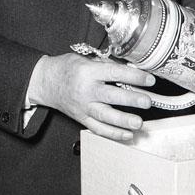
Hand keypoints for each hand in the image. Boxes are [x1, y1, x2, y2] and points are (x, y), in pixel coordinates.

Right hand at [27, 53, 154, 140]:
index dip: (134, 76)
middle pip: (111, 96)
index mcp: (88, 72)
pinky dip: (113, 134)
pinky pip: (98, 128)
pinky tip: (128, 135)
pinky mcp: (81, 118)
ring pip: (105, 116)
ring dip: (123, 121)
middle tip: (148, 102)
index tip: (149, 80)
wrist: (45, 82)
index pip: (115, 73)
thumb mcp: (85, 59)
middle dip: (131, 100)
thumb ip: (105, 65)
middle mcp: (86, 90)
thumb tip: (129, 69)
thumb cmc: (66, 68)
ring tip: (139, 123)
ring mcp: (83, 107)